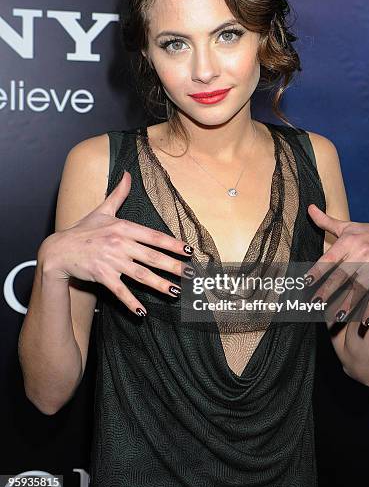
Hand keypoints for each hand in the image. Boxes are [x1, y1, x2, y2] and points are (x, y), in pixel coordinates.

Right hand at [41, 170, 194, 316]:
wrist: (58, 250)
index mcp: (123, 227)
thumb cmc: (82, 230)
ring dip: (160, 284)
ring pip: (141, 275)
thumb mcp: (102, 210)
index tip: (188, 251)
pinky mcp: (102, 275)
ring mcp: (111, 260)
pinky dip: (131, 302)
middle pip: (152, 257)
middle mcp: (120, 243)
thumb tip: (128, 174)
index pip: (154, 236)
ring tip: (175, 292)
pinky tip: (143, 312)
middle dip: (174, 266)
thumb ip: (118, 194)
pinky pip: (120, 291)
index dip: (173, 244)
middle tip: (191, 275)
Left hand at [303, 204, 368, 326]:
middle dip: (328, 289)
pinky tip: (365, 321)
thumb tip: (309, 207)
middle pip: (342, 275)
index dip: (318, 269)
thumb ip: (326, 221)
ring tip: (337, 316)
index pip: (330, 258)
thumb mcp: (346, 226)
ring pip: (360, 287)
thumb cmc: (364, 232)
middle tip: (314, 302)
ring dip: (349, 302)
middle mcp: (362, 253)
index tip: (305, 281)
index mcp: (349, 242)